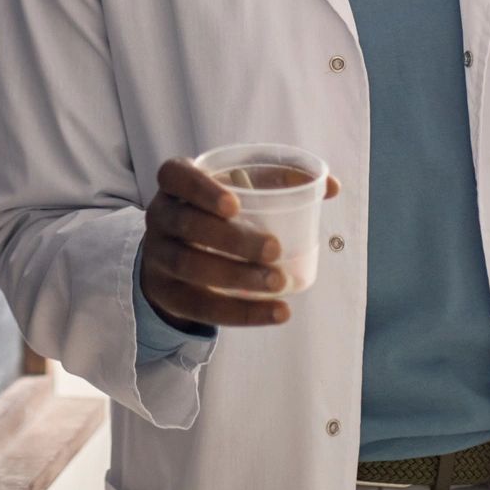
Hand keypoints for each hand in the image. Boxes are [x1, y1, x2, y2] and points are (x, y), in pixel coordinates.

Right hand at [138, 157, 340, 329]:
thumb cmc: (217, 212)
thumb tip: (332, 187)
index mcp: (175, 183)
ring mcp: (158, 255)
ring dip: (238, 276)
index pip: (176, 176)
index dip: (202, 189)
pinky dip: (242, 313)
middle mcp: (160, 215)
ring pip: (190, 266)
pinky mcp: (167, 293)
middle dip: (231, 238)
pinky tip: (277, 312)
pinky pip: (201, 307)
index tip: (235, 205)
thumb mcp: (240, 188)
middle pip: (187, 224)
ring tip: (279, 282)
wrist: (174, 253)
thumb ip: (283, 182)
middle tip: (274, 248)